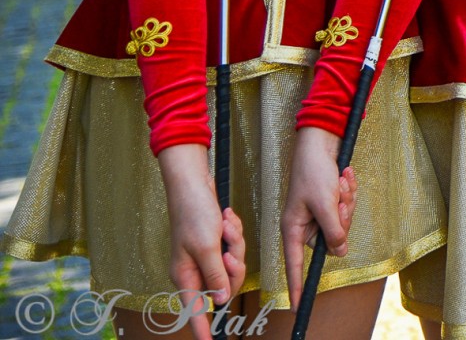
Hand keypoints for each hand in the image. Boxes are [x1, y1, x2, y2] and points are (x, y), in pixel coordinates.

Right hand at [157, 144, 245, 339]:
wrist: (193, 184)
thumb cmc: (194, 214)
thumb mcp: (208, 248)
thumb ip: (215, 276)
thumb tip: (220, 301)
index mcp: (186, 276)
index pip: (195, 310)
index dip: (201, 328)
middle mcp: (194, 269)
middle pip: (226, 284)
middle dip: (234, 263)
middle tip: (228, 247)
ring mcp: (205, 255)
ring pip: (233, 263)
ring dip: (235, 243)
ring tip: (226, 225)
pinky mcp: (214, 242)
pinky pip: (233, 246)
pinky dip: (234, 232)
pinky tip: (227, 218)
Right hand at [281, 127, 358, 307]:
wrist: (320, 142)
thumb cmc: (314, 171)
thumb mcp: (325, 203)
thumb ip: (333, 230)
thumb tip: (340, 251)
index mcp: (294, 228)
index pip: (296, 264)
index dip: (297, 284)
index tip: (297, 306)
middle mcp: (305, 224)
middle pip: (332, 240)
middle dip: (343, 217)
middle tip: (340, 196)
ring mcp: (319, 214)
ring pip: (343, 223)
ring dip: (348, 201)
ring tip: (342, 181)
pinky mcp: (330, 203)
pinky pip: (346, 208)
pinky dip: (350, 192)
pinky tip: (346, 176)